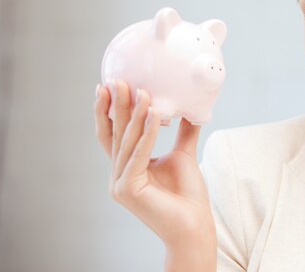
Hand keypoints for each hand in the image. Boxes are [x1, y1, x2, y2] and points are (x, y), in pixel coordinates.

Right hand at [94, 80, 215, 246]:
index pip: (113, 134)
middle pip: (116, 134)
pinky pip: (138, 154)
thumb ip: (183, 132)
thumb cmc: (188, 196)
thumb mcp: (183, 155)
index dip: (110, 110)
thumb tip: (190, 108)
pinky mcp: (128, 189)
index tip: (110, 85)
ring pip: (126, 141)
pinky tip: (154, 112)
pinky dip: (147, 132)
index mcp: (126, 168)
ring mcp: (120, 184)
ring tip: (144, 91)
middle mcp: (118, 175)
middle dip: (118, 106)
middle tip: (119, 80)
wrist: (195, 225)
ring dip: (136, 114)